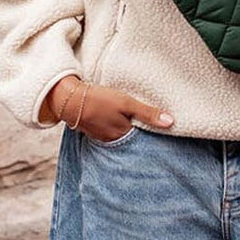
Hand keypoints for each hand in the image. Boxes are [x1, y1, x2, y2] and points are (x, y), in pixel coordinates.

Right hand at [45, 77, 172, 140]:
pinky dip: (115, 130)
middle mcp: (113, 141)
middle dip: (142, 139)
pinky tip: (118, 124)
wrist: (68, 98)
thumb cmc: (99, 99)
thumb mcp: (126, 103)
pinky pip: (109, 134)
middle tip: (154, 135)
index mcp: (123, 135)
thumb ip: (148, 113)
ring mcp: (102, 137)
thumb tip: (171, 122)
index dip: (153, 136)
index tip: (165, 136)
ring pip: (121, 138)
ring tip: (137, 129)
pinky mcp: (93, 131)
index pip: (144, 140)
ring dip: (128, 134)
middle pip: (133, 141)